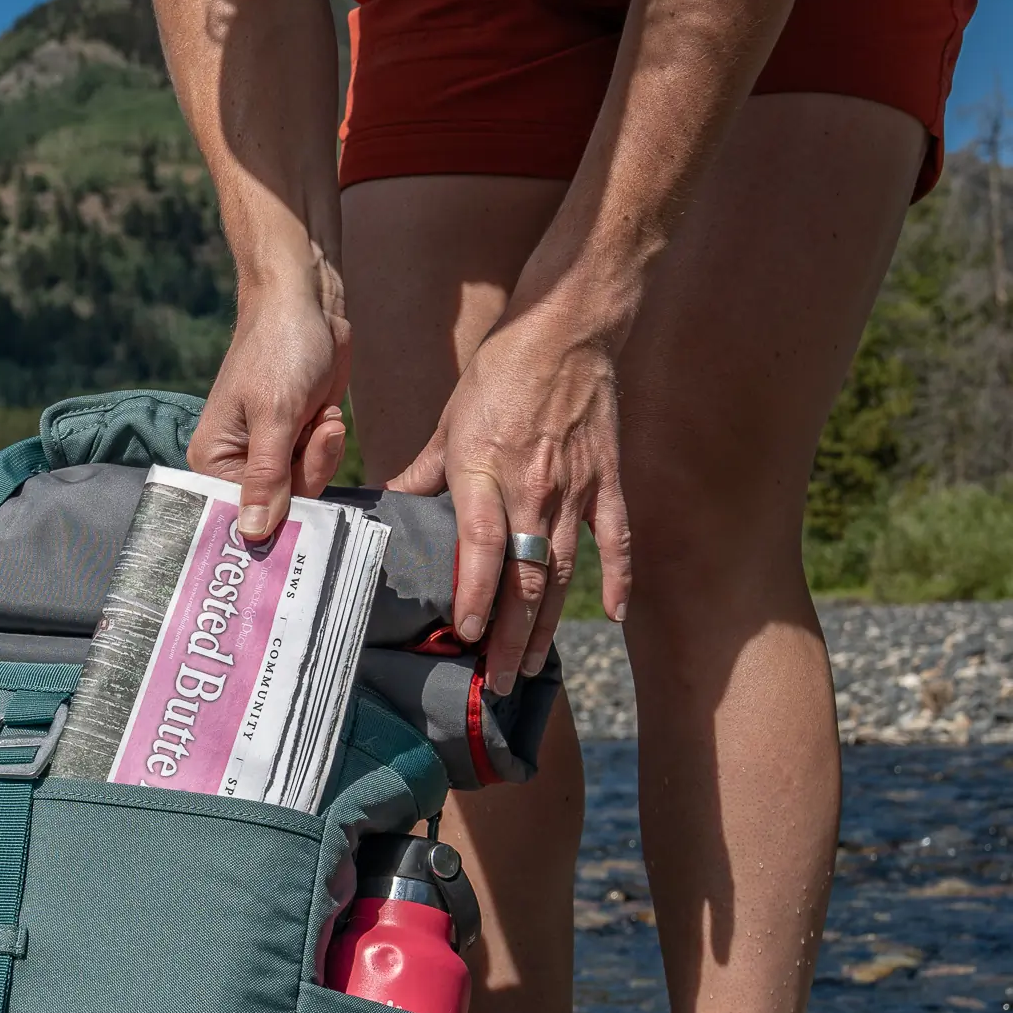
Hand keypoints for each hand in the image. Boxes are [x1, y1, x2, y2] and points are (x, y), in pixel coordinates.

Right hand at [187, 286, 350, 540]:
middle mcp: (236, 464)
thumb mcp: (274, 414)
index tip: (299, 513)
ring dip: (322, 452)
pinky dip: (328, 442)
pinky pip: (319, 467)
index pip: (241, 516)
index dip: (272, 521)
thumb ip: (267, 477)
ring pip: (306, 488)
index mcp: (213, 460)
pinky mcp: (297, 443)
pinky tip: (323, 412)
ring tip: (318, 413)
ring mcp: (270, 455)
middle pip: (280, 508)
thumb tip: (254, 534)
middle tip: (314, 430)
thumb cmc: (279, 348)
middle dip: (307, 471)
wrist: (306, 304)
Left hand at [389, 310, 630, 686]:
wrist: (566, 330)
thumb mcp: (449, 420)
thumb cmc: (499, 373)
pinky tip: (613, 615)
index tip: (467, 636)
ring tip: (530, 667)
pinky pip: (615, 539)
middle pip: (524, 578)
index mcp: (484, 472)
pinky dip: (617, 578)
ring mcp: (575, 488)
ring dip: (547, 626)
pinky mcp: (607, 481)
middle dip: (510, 637)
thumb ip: (425, 472)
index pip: (481, 548)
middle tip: (497, 682)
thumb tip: (394, 504)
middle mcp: (531, 488)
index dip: (475, 596)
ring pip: (561, 573)